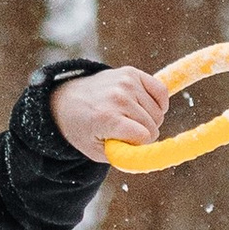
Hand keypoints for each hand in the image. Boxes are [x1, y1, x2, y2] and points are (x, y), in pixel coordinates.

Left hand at [50, 65, 168, 161]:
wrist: (67, 100)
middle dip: (144, 134)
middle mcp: (118, 97)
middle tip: (126, 131)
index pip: (144, 136)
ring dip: (149, 120)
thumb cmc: (83, 129)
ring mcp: (126, 82)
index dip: (140, 144)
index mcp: (107, 118)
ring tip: (130, 118)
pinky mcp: (131, 73)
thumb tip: (147, 154)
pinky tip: (145, 108)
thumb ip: (122, 156)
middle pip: (153, 125)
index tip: (128, 143)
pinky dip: (158, 103)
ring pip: (158, 112)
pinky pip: (161, 91)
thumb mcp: (96, 151)